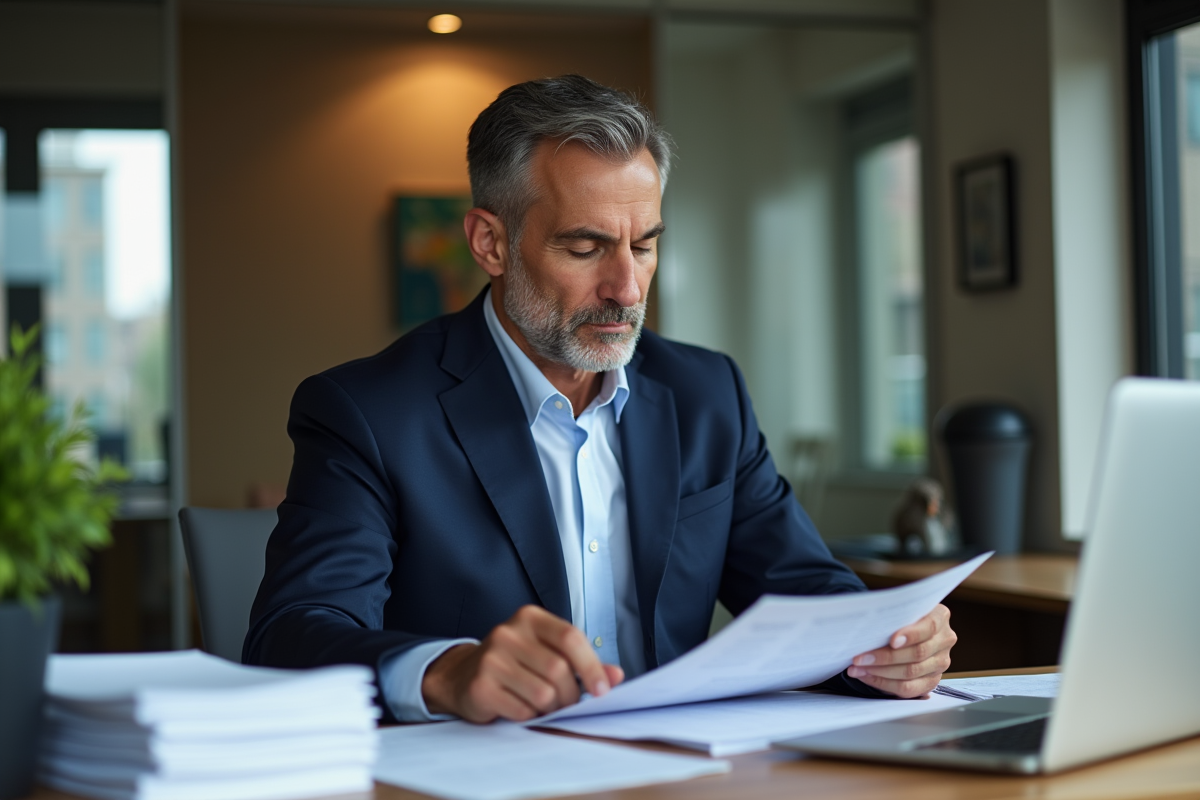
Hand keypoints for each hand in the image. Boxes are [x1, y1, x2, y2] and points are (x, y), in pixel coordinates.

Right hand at [421, 605, 624, 722]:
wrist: (462, 675)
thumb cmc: (514, 664)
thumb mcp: (546, 653)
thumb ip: (581, 663)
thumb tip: (616, 676)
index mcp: (530, 618)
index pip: (570, 638)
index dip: (591, 666)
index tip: (602, 690)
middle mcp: (508, 633)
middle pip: (559, 670)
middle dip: (570, 695)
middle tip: (567, 703)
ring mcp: (491, 658)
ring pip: (542, 693)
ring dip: (550, 708)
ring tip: (543, 706)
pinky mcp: (481, 685)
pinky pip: (521, 710)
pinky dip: (529, 717)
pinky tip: (521, 708)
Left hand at [846, 604, 955, 697]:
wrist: (906, 630)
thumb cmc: (899, 617)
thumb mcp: (900, 610)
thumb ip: (893, 615)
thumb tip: (868, 625)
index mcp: (940, 617)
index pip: (929, 627)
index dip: (910, 635)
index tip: (892, 641)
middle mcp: (945, 640)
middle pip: (917, 653)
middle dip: (884, 657)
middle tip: (859, 658)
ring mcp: (940, 662)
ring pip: (911, 673)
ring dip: (879, 672)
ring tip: (857, 669)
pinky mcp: (932, 681)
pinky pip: (909, 689)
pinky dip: (884, 683)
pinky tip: (867, 677)